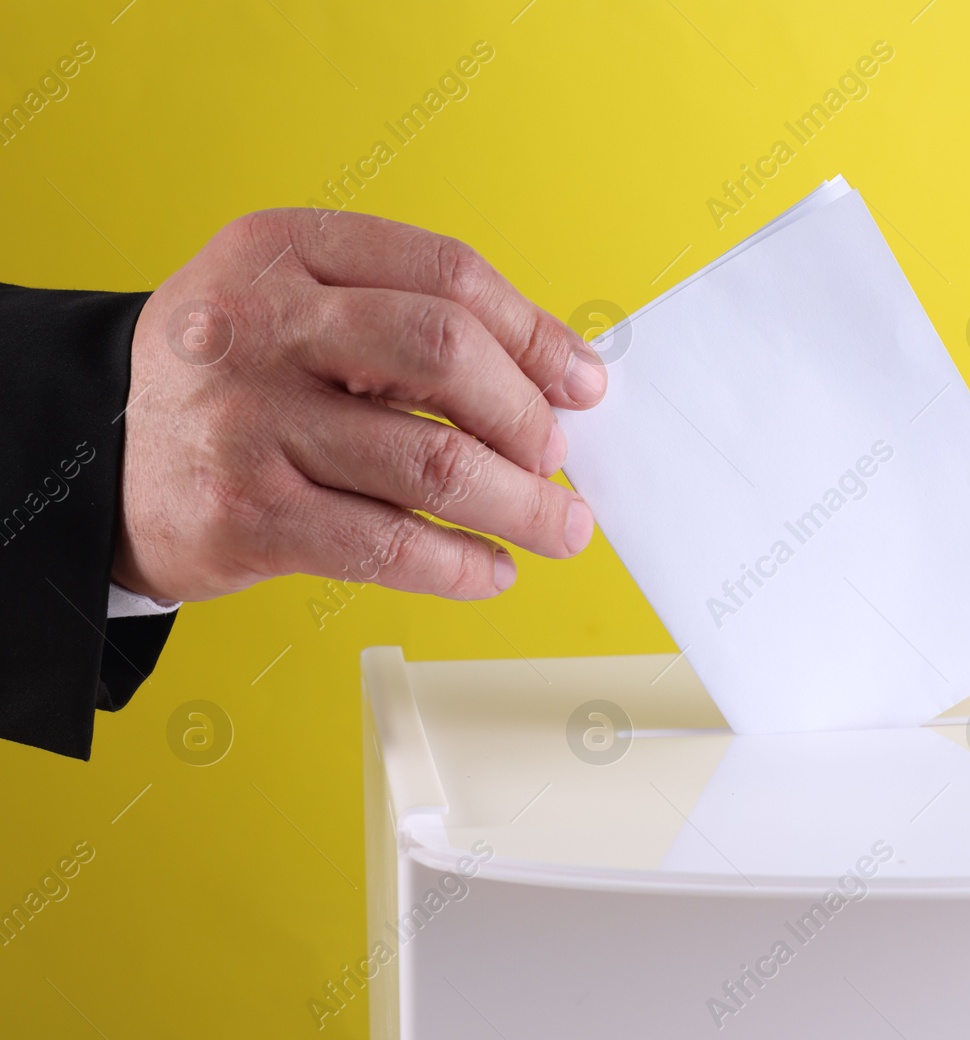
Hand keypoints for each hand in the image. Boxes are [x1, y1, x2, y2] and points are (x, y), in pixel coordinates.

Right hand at [114, 209, 606, 602]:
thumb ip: (414, 321)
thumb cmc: (236, 382)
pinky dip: (462, 566)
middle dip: (526, 416)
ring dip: (523, 507)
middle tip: (556, 459)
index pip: (446, 272)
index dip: (533, 333)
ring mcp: (247, 422)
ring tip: (559, 528)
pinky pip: (389, 548)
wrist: (96, 459)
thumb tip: (562, 378)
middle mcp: (259, 324)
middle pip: (445, 353)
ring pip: (433, 466)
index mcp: (283, 249)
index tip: (582, 384)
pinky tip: (491, 569)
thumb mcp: (300, 310)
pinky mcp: (244, 516)